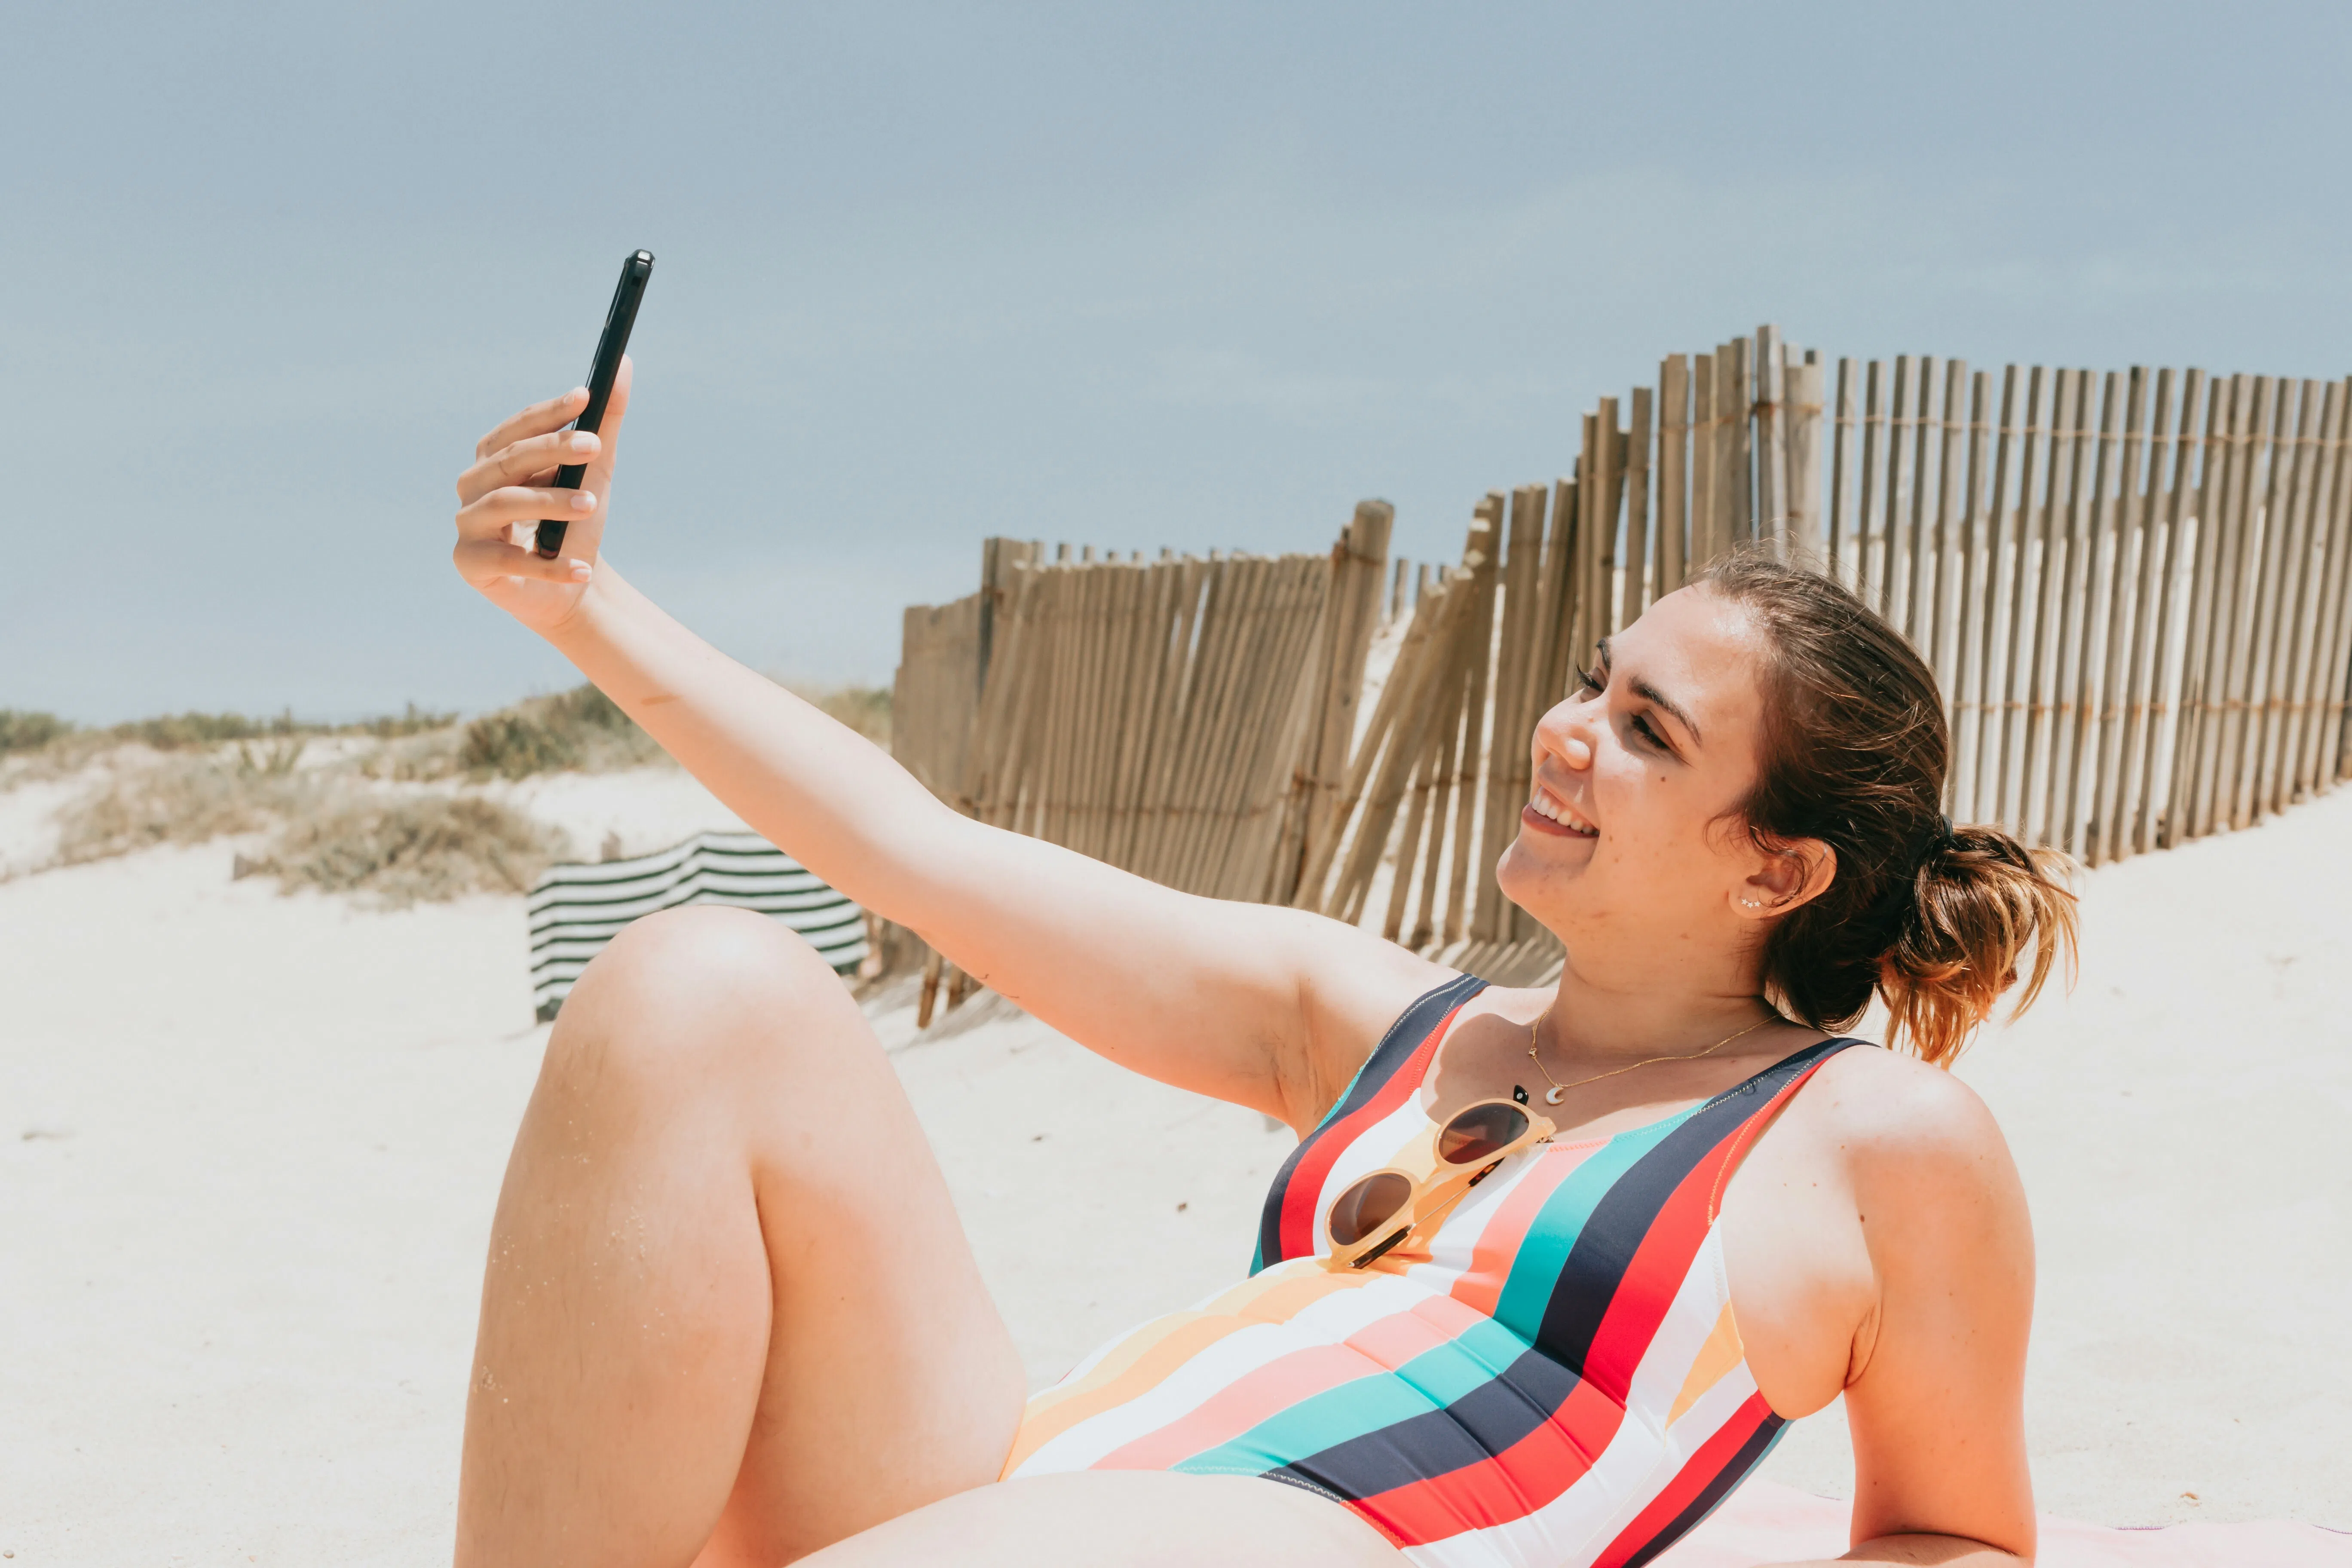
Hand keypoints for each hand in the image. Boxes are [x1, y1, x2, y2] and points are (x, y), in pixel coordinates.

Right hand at [452, 356, 632, 634]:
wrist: (571, 587)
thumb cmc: (574, 523)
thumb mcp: (595, 471)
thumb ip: (605, 421)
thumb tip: (623, 362)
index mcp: (495, 459)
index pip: (517, 428)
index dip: (549, 412)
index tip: (585, 395)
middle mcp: (473, 486)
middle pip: (509, 460)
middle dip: (552, 450)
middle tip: (595, 446)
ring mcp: (468, 525)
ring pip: (504, 504)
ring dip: (550, 502)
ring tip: (592, 506)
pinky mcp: (471, 565)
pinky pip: (509, 561)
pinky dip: (548, 565)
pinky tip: (583, 569)